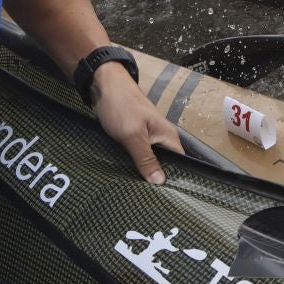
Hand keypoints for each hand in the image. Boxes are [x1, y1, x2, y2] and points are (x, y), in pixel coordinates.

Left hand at [90, 63, 181, 185]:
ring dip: (145, 171)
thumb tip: (160, 182)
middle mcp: (161, 137)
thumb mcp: (133, 136)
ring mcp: (148, 136)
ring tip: (140, 191)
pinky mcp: (135, 136)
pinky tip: (129, 175)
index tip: (168, 197)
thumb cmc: (121, 106)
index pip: (180, 162)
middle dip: (158, 178)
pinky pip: (140, 154)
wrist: (103, 85)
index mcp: (168, 135)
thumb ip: (146, 159)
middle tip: (151, 198)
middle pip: (166, 163)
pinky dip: (135, 163)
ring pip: (152, 159)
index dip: (175, 179)